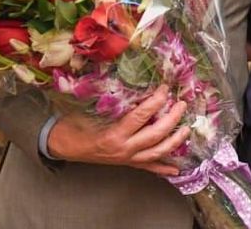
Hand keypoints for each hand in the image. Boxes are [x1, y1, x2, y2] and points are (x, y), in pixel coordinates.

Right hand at [46, 84, 189, 175]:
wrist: (64, 146)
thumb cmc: (75, 124)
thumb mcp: (90, 108)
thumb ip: (111, 100)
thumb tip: (133, 82)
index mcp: (114, 133)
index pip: (141, 116)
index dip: (156, 101)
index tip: (165, 88)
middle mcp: (123, 148)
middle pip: (155, 135)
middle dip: (172, 119)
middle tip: (182, 104)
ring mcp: (126, 158)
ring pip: (156, 152)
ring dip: (174, 141)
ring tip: (186, 129)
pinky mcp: (126, 163)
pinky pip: (148, 167)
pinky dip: (163, 169)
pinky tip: (176, 169)